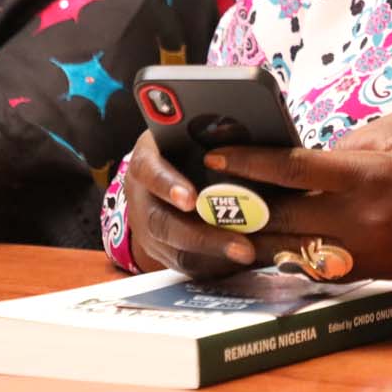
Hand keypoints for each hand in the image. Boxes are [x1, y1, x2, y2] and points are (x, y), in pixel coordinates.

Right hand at [121, 130, 257, 279]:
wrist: (165, 171)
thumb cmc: (186, 143)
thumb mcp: (192, 130)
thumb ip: (213, 131)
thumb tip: (243, 126)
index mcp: (145, 160)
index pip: (148, 171)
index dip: (167, 185)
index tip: (190, 199)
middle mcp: (141, 200)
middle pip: (163, 223)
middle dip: (202, 236)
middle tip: (242, 244)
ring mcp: (150, 231)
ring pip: (177, 252)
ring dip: (215, 256)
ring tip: (249, 255)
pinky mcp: (165, 252)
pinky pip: (189, 265)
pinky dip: (217, 266)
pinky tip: (246, 262)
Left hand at [207, 112, 391, 283]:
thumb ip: (351, 140)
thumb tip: (309, 154)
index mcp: (367, 175)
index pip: (292, 168)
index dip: (248, 161)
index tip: (212, 155)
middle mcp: (358, 219)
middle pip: (277, 216)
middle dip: (235, 204)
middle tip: (200, 190)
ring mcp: (361, 251)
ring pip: (286, 248)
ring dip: (251, 235)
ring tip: (217, 219)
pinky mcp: (367, 271)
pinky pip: (311, 264)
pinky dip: (283, 252)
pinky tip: (259, 242)